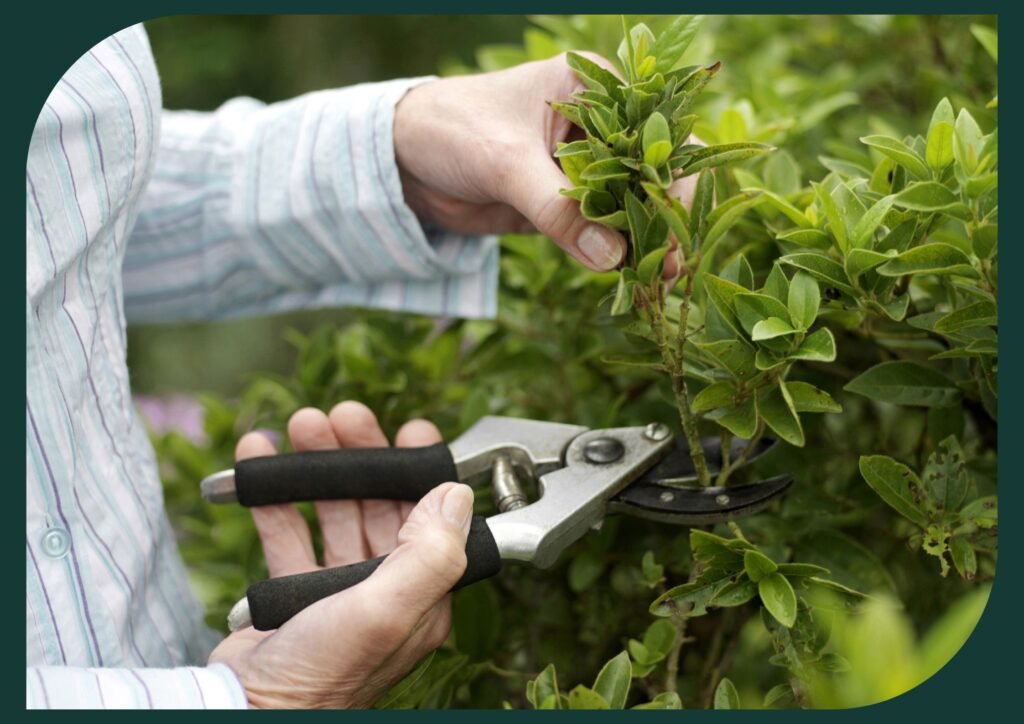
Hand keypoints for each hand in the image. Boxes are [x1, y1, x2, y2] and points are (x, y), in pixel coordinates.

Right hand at [209, 401, 473, 708]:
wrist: (245, 710)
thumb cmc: (318, 676)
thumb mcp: (383, 612)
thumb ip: (428, 554)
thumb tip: (458, 494)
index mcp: (420, 596)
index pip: (433, 519)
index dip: (423, 471)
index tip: (412, 430)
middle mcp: (385, 590)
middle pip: (381, 506)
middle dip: (363, 456)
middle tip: (342, 416)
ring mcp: (338, 591)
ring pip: (335, 513)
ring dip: (319, 468)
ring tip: (300, 427)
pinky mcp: (293, 592)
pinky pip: (289, 532)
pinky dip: (276, 497)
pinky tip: (260, 462)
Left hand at [394, 53, 697, 272]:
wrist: (403, 159)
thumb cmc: (453, 130)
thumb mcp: (506, 163)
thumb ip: (557, 209)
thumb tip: (610, 257)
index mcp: (594, 88)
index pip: (654, 132)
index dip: (671, 178)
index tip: (671, 224)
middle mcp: (599, 126)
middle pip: (650, 174)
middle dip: (662, 218)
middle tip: (668, 265)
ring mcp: (584, 168)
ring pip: (630, 207)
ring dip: (643, 242)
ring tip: (656, 282)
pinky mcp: (566, 205)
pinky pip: (601, 231)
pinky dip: (614, 254)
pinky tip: (629, 280)